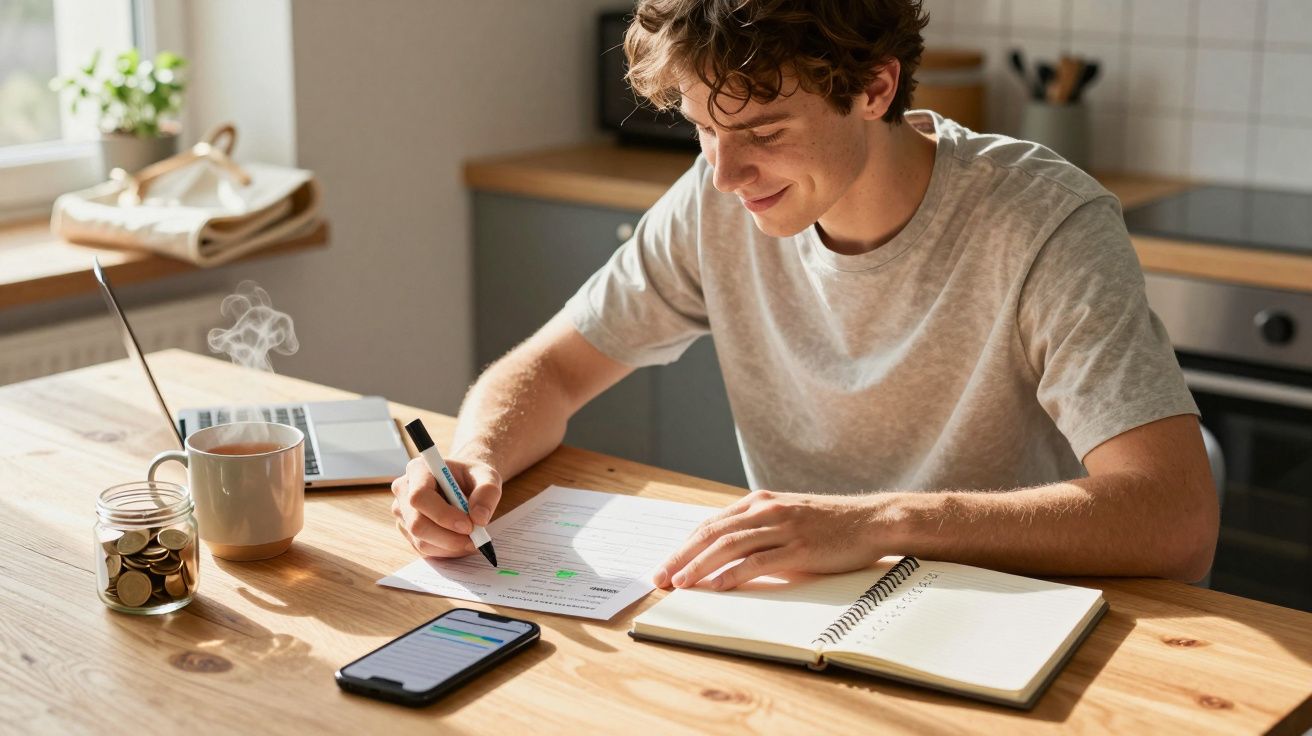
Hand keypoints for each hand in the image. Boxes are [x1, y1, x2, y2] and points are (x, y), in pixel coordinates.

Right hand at [390, 455, 501, 557]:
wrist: (464, 485)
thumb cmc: (473, 477)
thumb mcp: (488, 476)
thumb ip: (487, 492)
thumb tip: (479, 518)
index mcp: (418, 470)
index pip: (420, 497)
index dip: (443, 515)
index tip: (469, 525)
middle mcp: (404, 491)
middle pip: (417, 524)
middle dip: (449, 537)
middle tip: (475, 539)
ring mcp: (402, 513)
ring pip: (421, 541)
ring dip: (451, 546)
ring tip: (472, 540)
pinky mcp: (407, 531)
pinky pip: (424, 549)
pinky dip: (446, 551)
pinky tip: (461, 542)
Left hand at [654, 489, 883, 590]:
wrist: (872, 520)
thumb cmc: (831, 525)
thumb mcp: (788, 517)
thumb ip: (760, 529)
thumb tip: (728, 554)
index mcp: (760, 502)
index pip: (711, 524)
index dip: (685, 545)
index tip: (667, 564)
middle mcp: (766, 510)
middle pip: (712, 533)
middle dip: (682, 556)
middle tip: (661, 577)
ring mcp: (782, 528)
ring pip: (729, 546)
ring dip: (699, 566)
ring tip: (680, 583)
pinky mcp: (798, 548)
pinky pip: (758, 562)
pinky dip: (733, 574)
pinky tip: (716, 586)